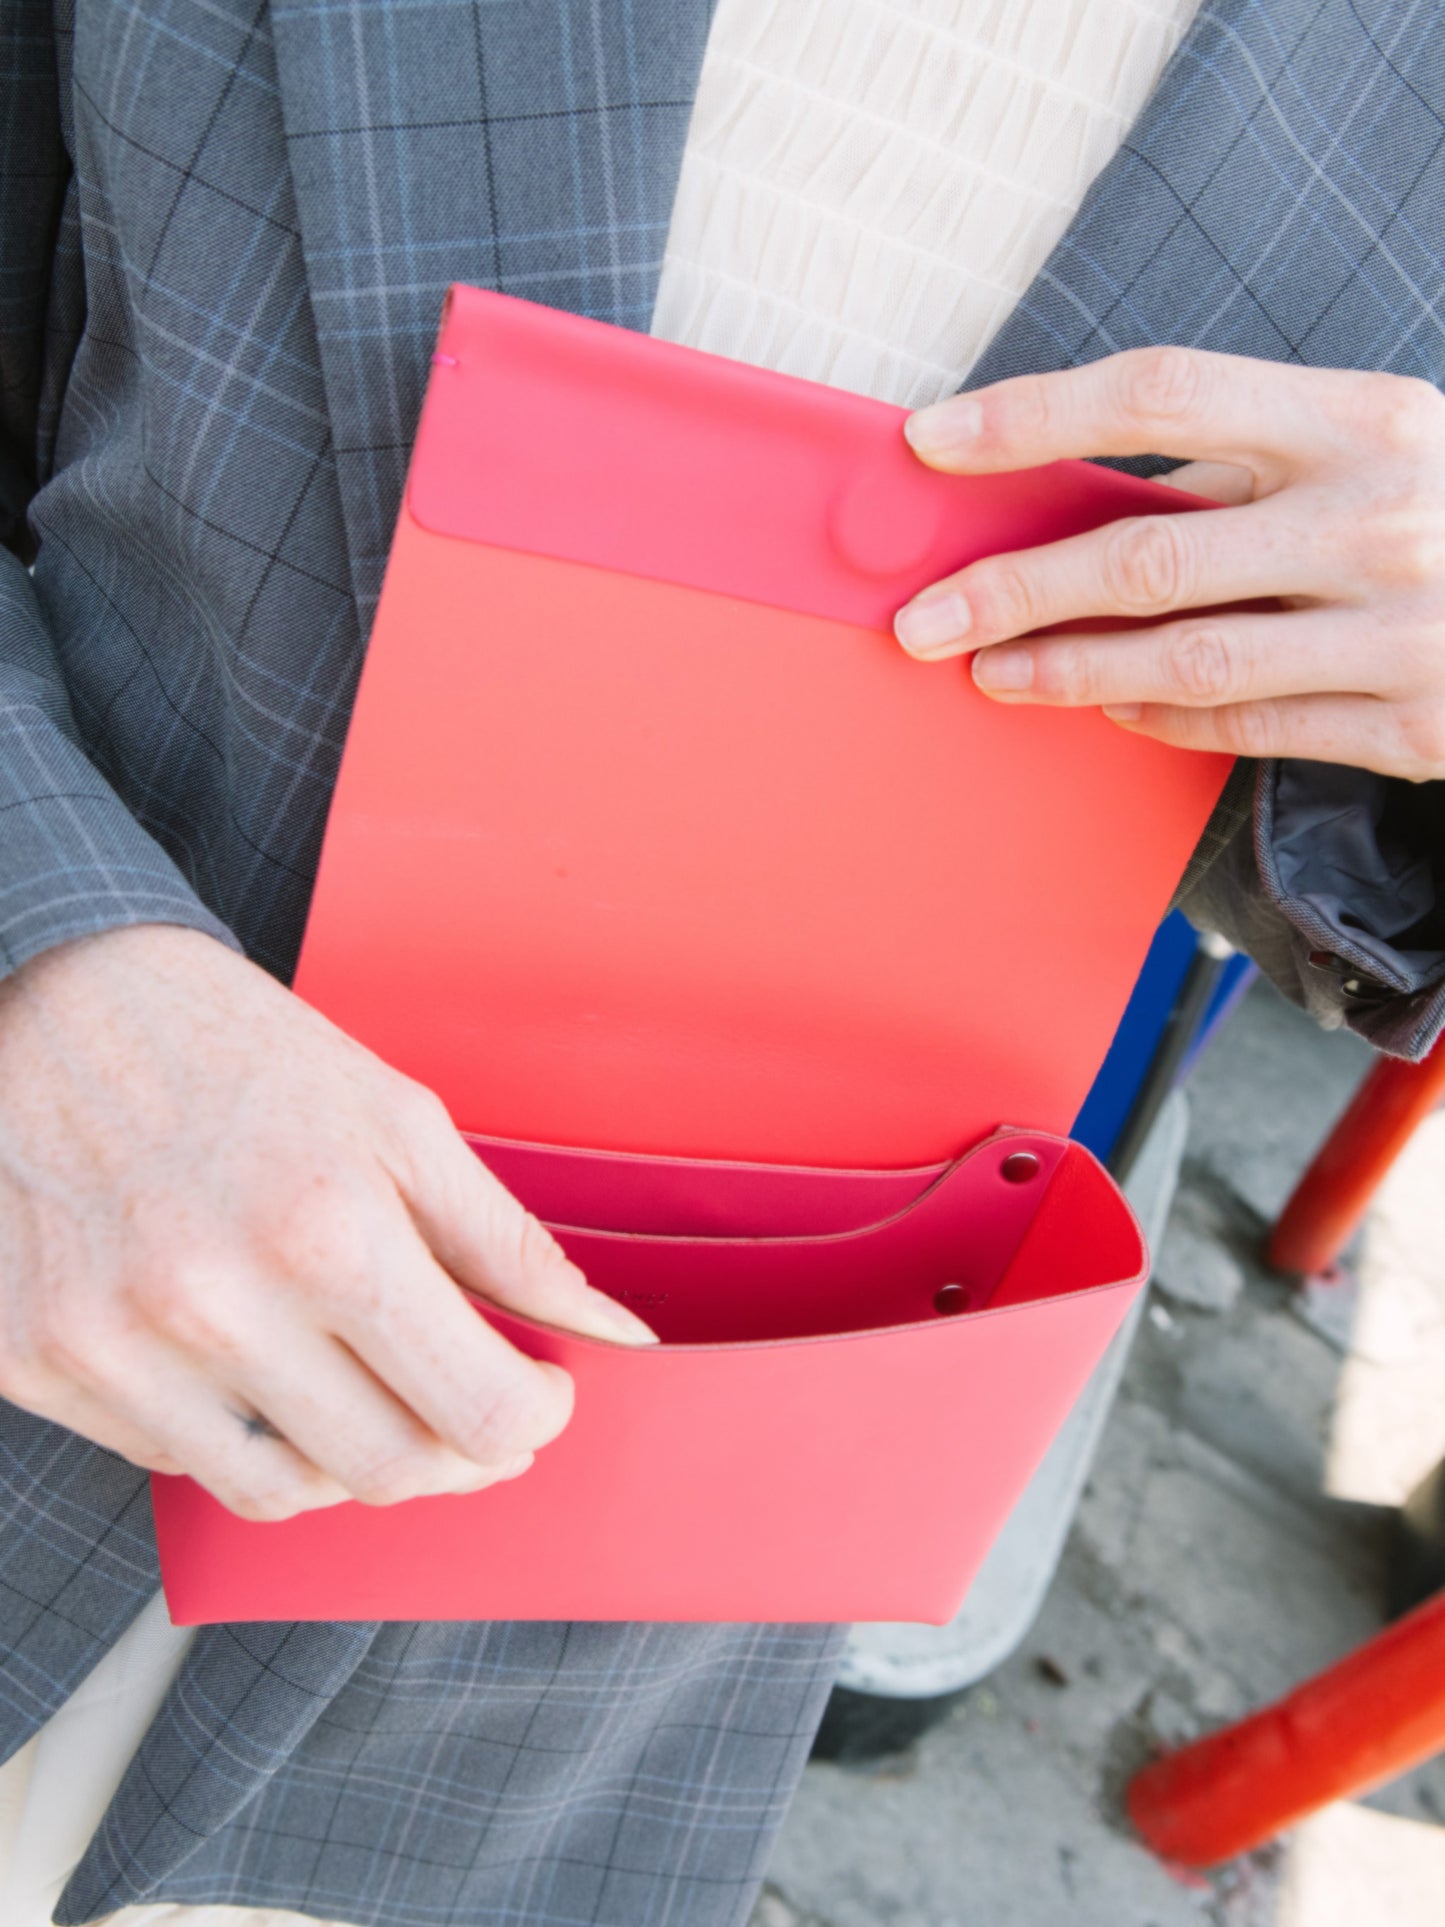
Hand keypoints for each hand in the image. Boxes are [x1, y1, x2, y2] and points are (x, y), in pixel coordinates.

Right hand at [0, 925, 654, 1520]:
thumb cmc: (237, 1050)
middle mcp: (215, 1305)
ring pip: (287, 1492)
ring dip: (358, 1458)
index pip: (479, 1413)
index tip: (539, 1388)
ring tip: (370, 1383)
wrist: (53, 997)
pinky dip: (248, 1434)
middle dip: (463, 1450)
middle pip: (392, 1471)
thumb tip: (613, 1332)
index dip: (536, 1414)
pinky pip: (182, 1461)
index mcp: (328, 1232)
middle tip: (473, 1398)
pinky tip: (264, 1365)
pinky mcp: (36, 1366)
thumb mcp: (397, 1119)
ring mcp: (116, 1348)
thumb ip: (507, 1243)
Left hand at [893, 347, 1444, 781]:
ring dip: (1068, 669)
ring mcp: (1402, 627)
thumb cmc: (1439, 509)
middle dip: (1016, 586)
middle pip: (1150, 550)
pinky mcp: (1412, 723)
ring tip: (989, 672)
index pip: (1164, 395)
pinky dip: (1161, 718)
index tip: (933, 442)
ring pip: (1188, 659)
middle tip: (922, 617)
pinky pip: (1249, 725)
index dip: (1035, 415)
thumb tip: (1061, 493)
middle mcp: (1381, 515)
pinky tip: (1105, 705)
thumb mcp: (1364, 446)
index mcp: (1362, 416)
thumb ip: (1237, 467)